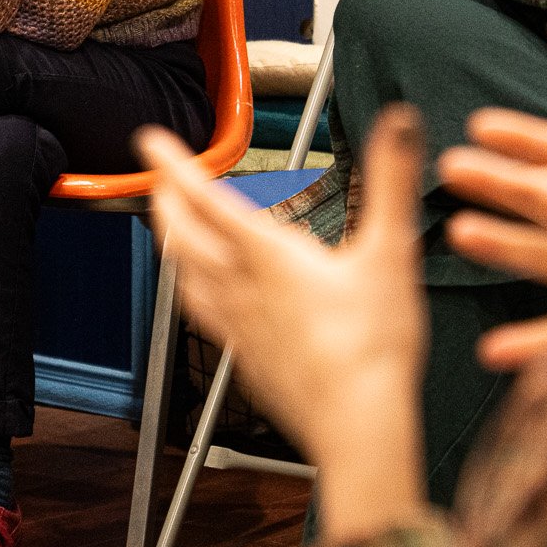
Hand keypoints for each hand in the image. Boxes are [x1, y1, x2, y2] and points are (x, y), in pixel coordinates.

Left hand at [138, 109, 429, 538]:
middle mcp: (242, 288)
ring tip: (168, 229)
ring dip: (170, 244)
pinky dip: (190, 289)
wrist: (357, 425)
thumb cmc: (374, 347)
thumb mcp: (391, 251)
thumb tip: (397, 121)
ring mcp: (239, 327)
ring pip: (184, 277)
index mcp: (269, 255)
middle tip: (156, 178)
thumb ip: (391, 181)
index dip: (175, 166)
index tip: (149, 142)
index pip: (208, 199)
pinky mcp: (246, 358)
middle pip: (182, 237)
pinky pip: (202, 314)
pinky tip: (202, 295)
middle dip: (164, 201)